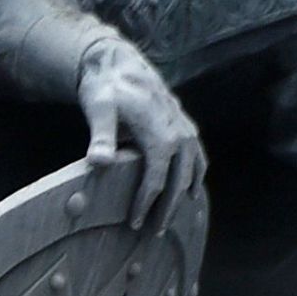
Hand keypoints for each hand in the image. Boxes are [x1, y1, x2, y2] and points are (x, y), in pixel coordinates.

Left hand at [76, 39, 200, 227]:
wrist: (119, 63)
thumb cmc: (106, 89)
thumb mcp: (99, 110)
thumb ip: (101, 137)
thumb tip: (99, 163)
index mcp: (162, 137)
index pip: (156, 181)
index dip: (146, 204)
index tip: (134, 223)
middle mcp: (181, 136)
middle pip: (178, 182)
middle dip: (167, 209)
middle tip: (154, 232)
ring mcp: (187, 130)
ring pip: (193, 171)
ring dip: (184, 195)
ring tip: (172, 216)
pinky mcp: (186, 126)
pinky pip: (198, 157)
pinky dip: (195, 175)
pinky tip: (189, 188)